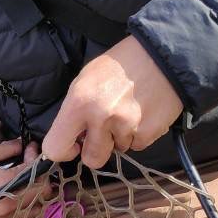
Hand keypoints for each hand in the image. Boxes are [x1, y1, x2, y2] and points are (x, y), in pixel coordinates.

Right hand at [0, 139, 47, 217]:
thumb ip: (7, 150)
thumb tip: (23, 144)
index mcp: (5, 185)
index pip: (35, 173)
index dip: (36, 159)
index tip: (31, 149)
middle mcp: (7, 207)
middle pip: (41, 194)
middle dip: (40, 177)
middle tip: (31, 165)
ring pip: (34, 211)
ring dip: (36, 195)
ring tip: (27, 182)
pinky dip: (24, 209)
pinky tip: (17, 197)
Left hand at [42, 35, 182, 168]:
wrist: (162, 56)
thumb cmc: (120, 65)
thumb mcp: (85, 80)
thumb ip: (75, 111)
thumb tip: (73, 138)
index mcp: (79, 103)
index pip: (56, 147)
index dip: (63, 151)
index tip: (73, 145)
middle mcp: (102, 118)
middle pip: (92, 160)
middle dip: (95, 149)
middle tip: (102, 131)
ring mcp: (127, 127)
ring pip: (117, 150)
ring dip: (119, 137)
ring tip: (126, 112)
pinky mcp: (149, 133)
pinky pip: (137, 145)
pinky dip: (137, 134)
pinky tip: (141, 113)